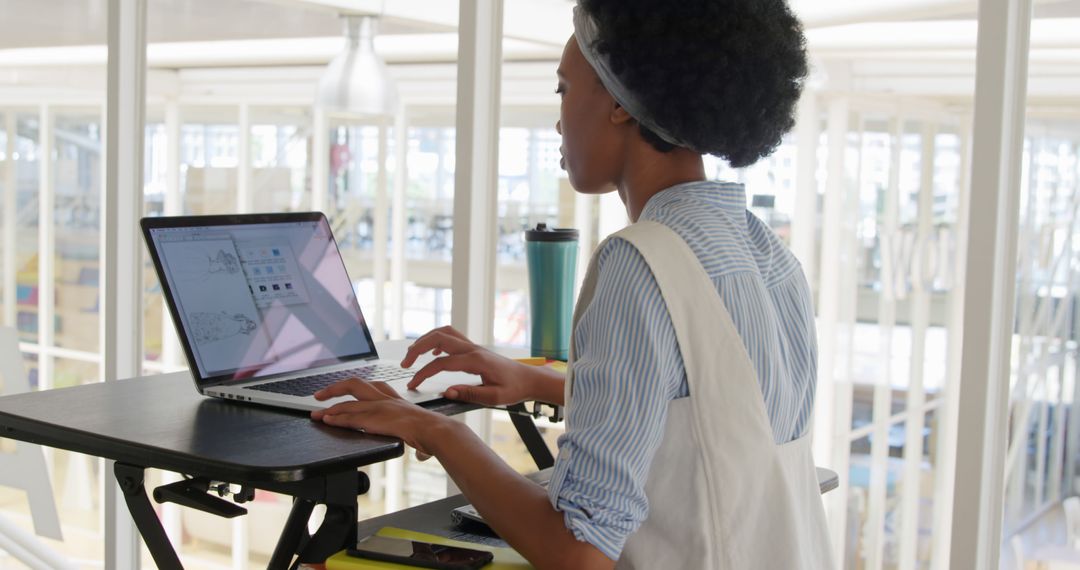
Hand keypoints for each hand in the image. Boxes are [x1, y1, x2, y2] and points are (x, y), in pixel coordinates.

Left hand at [310, 378, 446, 457]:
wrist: (435, 430)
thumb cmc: (432, 431)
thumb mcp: (421, 432)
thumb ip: (417, 442)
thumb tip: (422, 455)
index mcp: (395, 398)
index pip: (370, 386)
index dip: (353, 388)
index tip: (342, 390)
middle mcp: (384, 398)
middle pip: (353, 384)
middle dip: (334, 388)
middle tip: (320, 395)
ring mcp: (378, 406)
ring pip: (347, 403)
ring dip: (329, 408)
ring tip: (316, 414)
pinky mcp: (374, 418)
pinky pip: (349, 417)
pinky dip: (335, 418)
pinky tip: (326, 420)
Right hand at [401, 326, 535, 405]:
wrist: (529, 379)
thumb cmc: (514, 388)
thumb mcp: (494, 397)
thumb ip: (470, 394)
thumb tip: (447, 392)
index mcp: (475, 361)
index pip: (441, 363)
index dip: (423, 373)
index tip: (412, 384)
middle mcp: (472, 349)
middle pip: (438, 338)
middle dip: (417, 348)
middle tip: (405, 363)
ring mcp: (473, 346)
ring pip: (443, 332)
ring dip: (425, 340)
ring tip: (412, 355)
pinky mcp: (473, 349)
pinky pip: (451, 336)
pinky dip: (436, 340)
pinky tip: (432, 353)